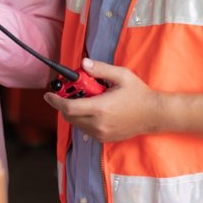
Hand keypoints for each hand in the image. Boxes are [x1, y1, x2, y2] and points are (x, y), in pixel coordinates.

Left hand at [43, 58, 160, 142]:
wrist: (154, 114)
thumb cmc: (138, 94)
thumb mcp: (121, 75)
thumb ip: (100, 69)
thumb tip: (83, 64)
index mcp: (100, 108)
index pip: (68, 107)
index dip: (55, 100)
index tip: (48, 94)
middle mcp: (98, 124)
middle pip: (69, 115)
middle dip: (64, 103)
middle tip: (68, 92)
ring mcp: (101, 133)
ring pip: (76, 123)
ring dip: (73, 111)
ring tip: (85, 98)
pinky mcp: (104, 138)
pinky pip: (85, 129)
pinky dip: (82, 119)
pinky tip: (92, 109)